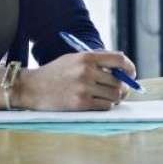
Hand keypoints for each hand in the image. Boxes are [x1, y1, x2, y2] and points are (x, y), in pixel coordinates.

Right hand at [14, 52, 136, 110]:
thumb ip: (97, 58)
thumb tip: (122, 62)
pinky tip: (102, 103)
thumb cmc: (55, 72)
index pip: (120, 60)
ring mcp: (83, 88)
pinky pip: (105, 106)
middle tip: (122, 90)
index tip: (131, 74)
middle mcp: (87, 71)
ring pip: (115, 95)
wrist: (31, 87)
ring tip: (112, 97)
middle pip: (119, 80)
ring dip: (117, 98)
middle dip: (124, 87)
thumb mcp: (75, 58)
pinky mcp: (80, 103)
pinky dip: (107, 105)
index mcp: (87, 58)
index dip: (130, 67)